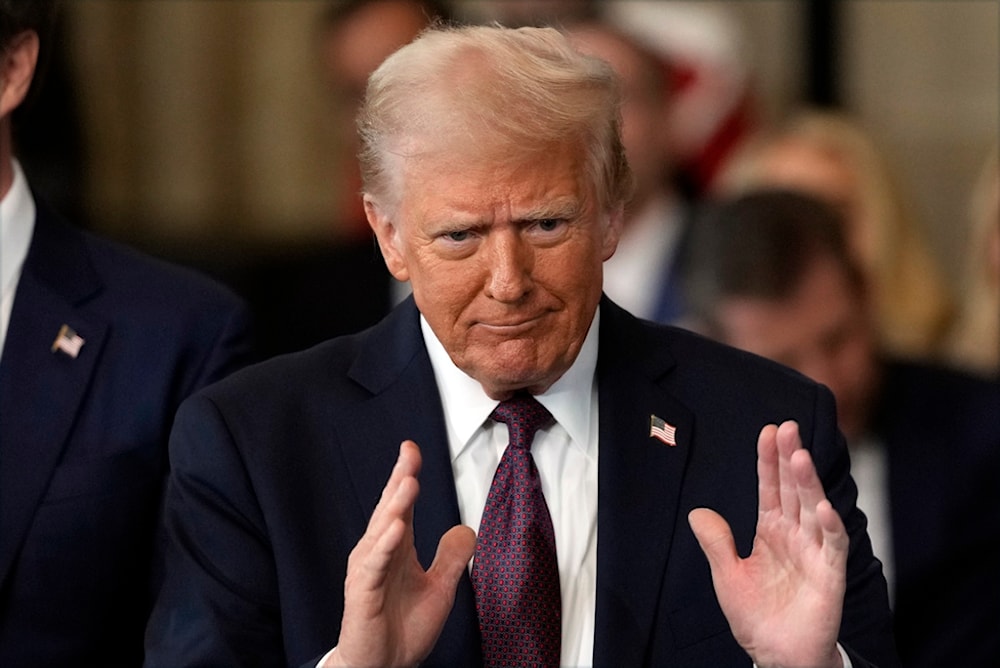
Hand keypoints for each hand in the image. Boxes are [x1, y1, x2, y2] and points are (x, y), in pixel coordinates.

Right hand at [326, 441, 476, 667]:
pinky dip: (383, 546)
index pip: (400, 505)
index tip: (412, 449)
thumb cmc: (403, 629)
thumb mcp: (439, 589)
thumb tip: (466, 529)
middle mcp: (378, 553)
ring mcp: (367, 572)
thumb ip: (451, 558)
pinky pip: (373, 566)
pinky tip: (395, 529)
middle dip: (399, 480)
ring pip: (381, 532)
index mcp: (395, 548)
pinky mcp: (362, 594)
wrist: (383, 667)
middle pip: (389, 509)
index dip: (405, 475)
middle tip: (410, 455)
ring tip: (408, 483)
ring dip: (394, 507)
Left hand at [689, 421, 846, 667]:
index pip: (770, 488)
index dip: (769, 461)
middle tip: (788, 428)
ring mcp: (814, 552)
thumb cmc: (756, 616)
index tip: (768, 431)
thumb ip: (716, 543)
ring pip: (814, 509)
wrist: (776, 655)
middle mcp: (795, 535)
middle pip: (794, 489)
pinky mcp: (829, 575)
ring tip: (801, 456)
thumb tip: (698, 511)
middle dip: (791, 458)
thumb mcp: (727, 575)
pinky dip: (830, 527)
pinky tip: (822, 507)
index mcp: (771, 530)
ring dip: (809, 483)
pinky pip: (832, 546)